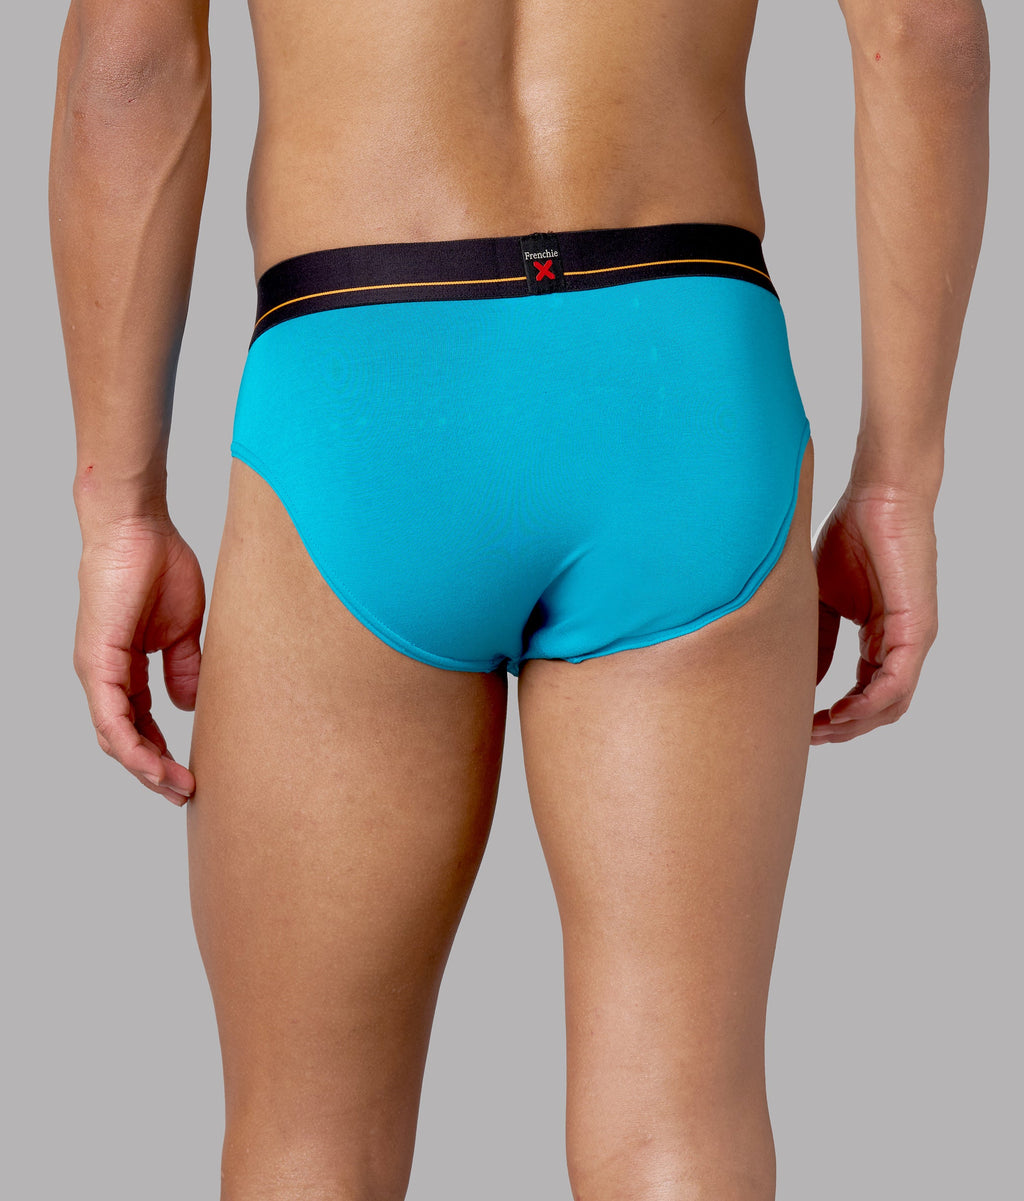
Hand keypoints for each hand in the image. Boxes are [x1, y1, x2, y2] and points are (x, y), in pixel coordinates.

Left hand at [73, 515, 204, 803]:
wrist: (140, 530)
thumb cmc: (159, 566)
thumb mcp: (183, 630)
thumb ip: (184, 667)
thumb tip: (188, 703)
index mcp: (124, 667)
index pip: (139, 723)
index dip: (162, 753)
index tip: (191, 774)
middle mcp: (104, 675)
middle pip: (124, 739)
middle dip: (154, 772)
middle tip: (185, 793)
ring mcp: (97, 671)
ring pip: (114, 737)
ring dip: (145, 769)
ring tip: (176, 788)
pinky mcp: (97, 663)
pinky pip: (111, 718)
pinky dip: (131, 746)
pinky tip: (152, 766)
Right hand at [811, 482, 937, 743]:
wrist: (878, 496)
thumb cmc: (853, 534)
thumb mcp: (822, 599)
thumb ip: (817, 641)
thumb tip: (806, 683)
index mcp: (882, 639)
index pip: (863, 695)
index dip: (833, 718)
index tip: (798, 725)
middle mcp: (902, 645)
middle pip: (879, 710)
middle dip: (841, 731)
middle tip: (805, 738)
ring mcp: (913, 640)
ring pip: (891, 705)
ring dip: (853, 726)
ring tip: (818, 731)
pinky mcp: (917, 629)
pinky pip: (896, 683)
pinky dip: (868, 705)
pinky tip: (839, 713)